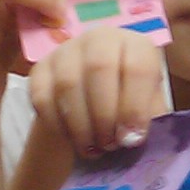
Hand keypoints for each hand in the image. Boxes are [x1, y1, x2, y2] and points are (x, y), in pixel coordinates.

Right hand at [26, 23, 168, 158]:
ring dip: (81, 125)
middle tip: (110, 145)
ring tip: (94, 149)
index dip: (134, 106)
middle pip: (99, 68)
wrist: (93, 101)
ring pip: (68, 84)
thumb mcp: (148, 109)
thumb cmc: (128, 104)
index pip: (137, 66)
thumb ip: (149, 121)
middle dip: (105, 115)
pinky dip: (58, 126)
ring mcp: (66, 51)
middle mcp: (100, 40)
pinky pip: (43, 98)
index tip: (132, 139)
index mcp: (135, 46)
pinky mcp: (40, 69)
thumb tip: (133, 138)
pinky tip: (73, 140)